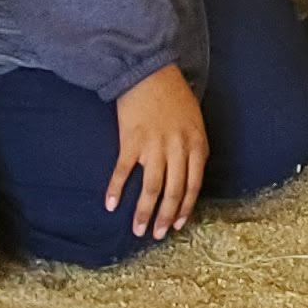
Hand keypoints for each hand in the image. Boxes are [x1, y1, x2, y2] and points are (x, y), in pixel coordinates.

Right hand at [104, 64, 209, 240]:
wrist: (149, 72)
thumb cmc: (174, 96)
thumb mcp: (194, 121)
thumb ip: (193, 149)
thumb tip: (190, 178)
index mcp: (196, 143)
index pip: (194, 184)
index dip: (185, 208)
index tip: (177, 225)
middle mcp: (177, 147)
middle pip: (173, 191)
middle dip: (165, 217)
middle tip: (157, 235)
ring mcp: (154, 145)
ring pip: (151, 188)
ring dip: (144, 212)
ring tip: (138, 229)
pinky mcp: (131, 140)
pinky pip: (123, 171)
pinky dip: (116, 189)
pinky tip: (111, 204)